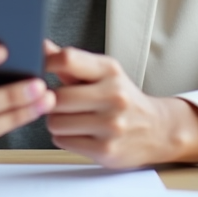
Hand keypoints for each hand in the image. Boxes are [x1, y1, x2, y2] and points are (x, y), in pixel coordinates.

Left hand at [44, 41, 176, 167]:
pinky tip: (79, 133)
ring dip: (56, 122)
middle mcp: (114, 96)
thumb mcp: (103, 74)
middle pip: (56, 97)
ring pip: (55, 122)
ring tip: (72, 119)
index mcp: (110, 71)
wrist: (157, 129)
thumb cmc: (123, 99)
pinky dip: (64, 138)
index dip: (46, 64)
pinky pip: (62, 141)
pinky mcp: (106, 150)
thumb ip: (71, 62)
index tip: (40, 70)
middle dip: (51, 102)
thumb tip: (42, 46)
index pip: (68, 59)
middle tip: (61, 103)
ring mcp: (111, 125)